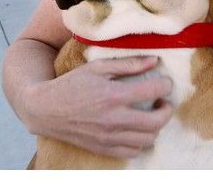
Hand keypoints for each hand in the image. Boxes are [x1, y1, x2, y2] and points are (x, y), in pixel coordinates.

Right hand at [21, 56, 173, 158]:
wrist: (45, 109)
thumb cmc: (71, 84)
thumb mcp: (98, 67)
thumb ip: (128, 64)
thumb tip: (154, 60)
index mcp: (114, 95)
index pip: (154, 91)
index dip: (166, 85)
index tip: (165, 82)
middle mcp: (114, 119)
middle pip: (157, 121)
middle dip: (167, 110)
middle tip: (163, 101)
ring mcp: (109, 137)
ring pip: (148, 139)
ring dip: (155, 127)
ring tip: (150, 114)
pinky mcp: (103, 148)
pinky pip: (133, 151)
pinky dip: (141, 141)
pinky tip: (136, 129)